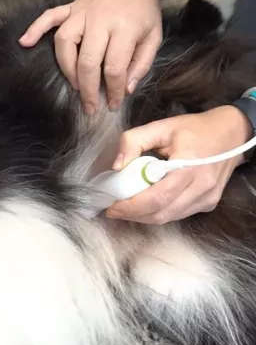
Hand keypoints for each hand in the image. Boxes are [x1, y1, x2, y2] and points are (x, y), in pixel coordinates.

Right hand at [19, 0, 164, 113]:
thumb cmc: (144, 9)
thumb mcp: (154, 35)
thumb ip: (142, 63)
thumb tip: (126, 88)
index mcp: (124, 28)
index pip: (114, 67)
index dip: (114, 90)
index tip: (114, 103)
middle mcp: (99, 20)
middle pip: (87, 60)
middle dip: (88, 89)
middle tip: (90, 107)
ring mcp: (81, 13)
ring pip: (64, 43)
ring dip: (67, 68)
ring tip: (75, 85)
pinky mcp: (70, 7)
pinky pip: (49, 17)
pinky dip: (35, 29)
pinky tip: (25, 42)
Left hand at [106, 106, 252, 223]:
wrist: (234, 133)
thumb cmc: (194, 129)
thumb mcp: (161, 126)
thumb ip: (134, 141)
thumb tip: (117, 166)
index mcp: (188, 166)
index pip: (156, 197)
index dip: (131, 207)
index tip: (111, 207)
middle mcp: (200, 186)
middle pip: (161, 213)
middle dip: (133, 215)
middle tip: (114, 210)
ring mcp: (207, 197)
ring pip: (169, 217)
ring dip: (144, 217)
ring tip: (126, 208)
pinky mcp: (209, 202)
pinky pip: (179, 214)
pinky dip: (159, 213)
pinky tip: (146, 205)